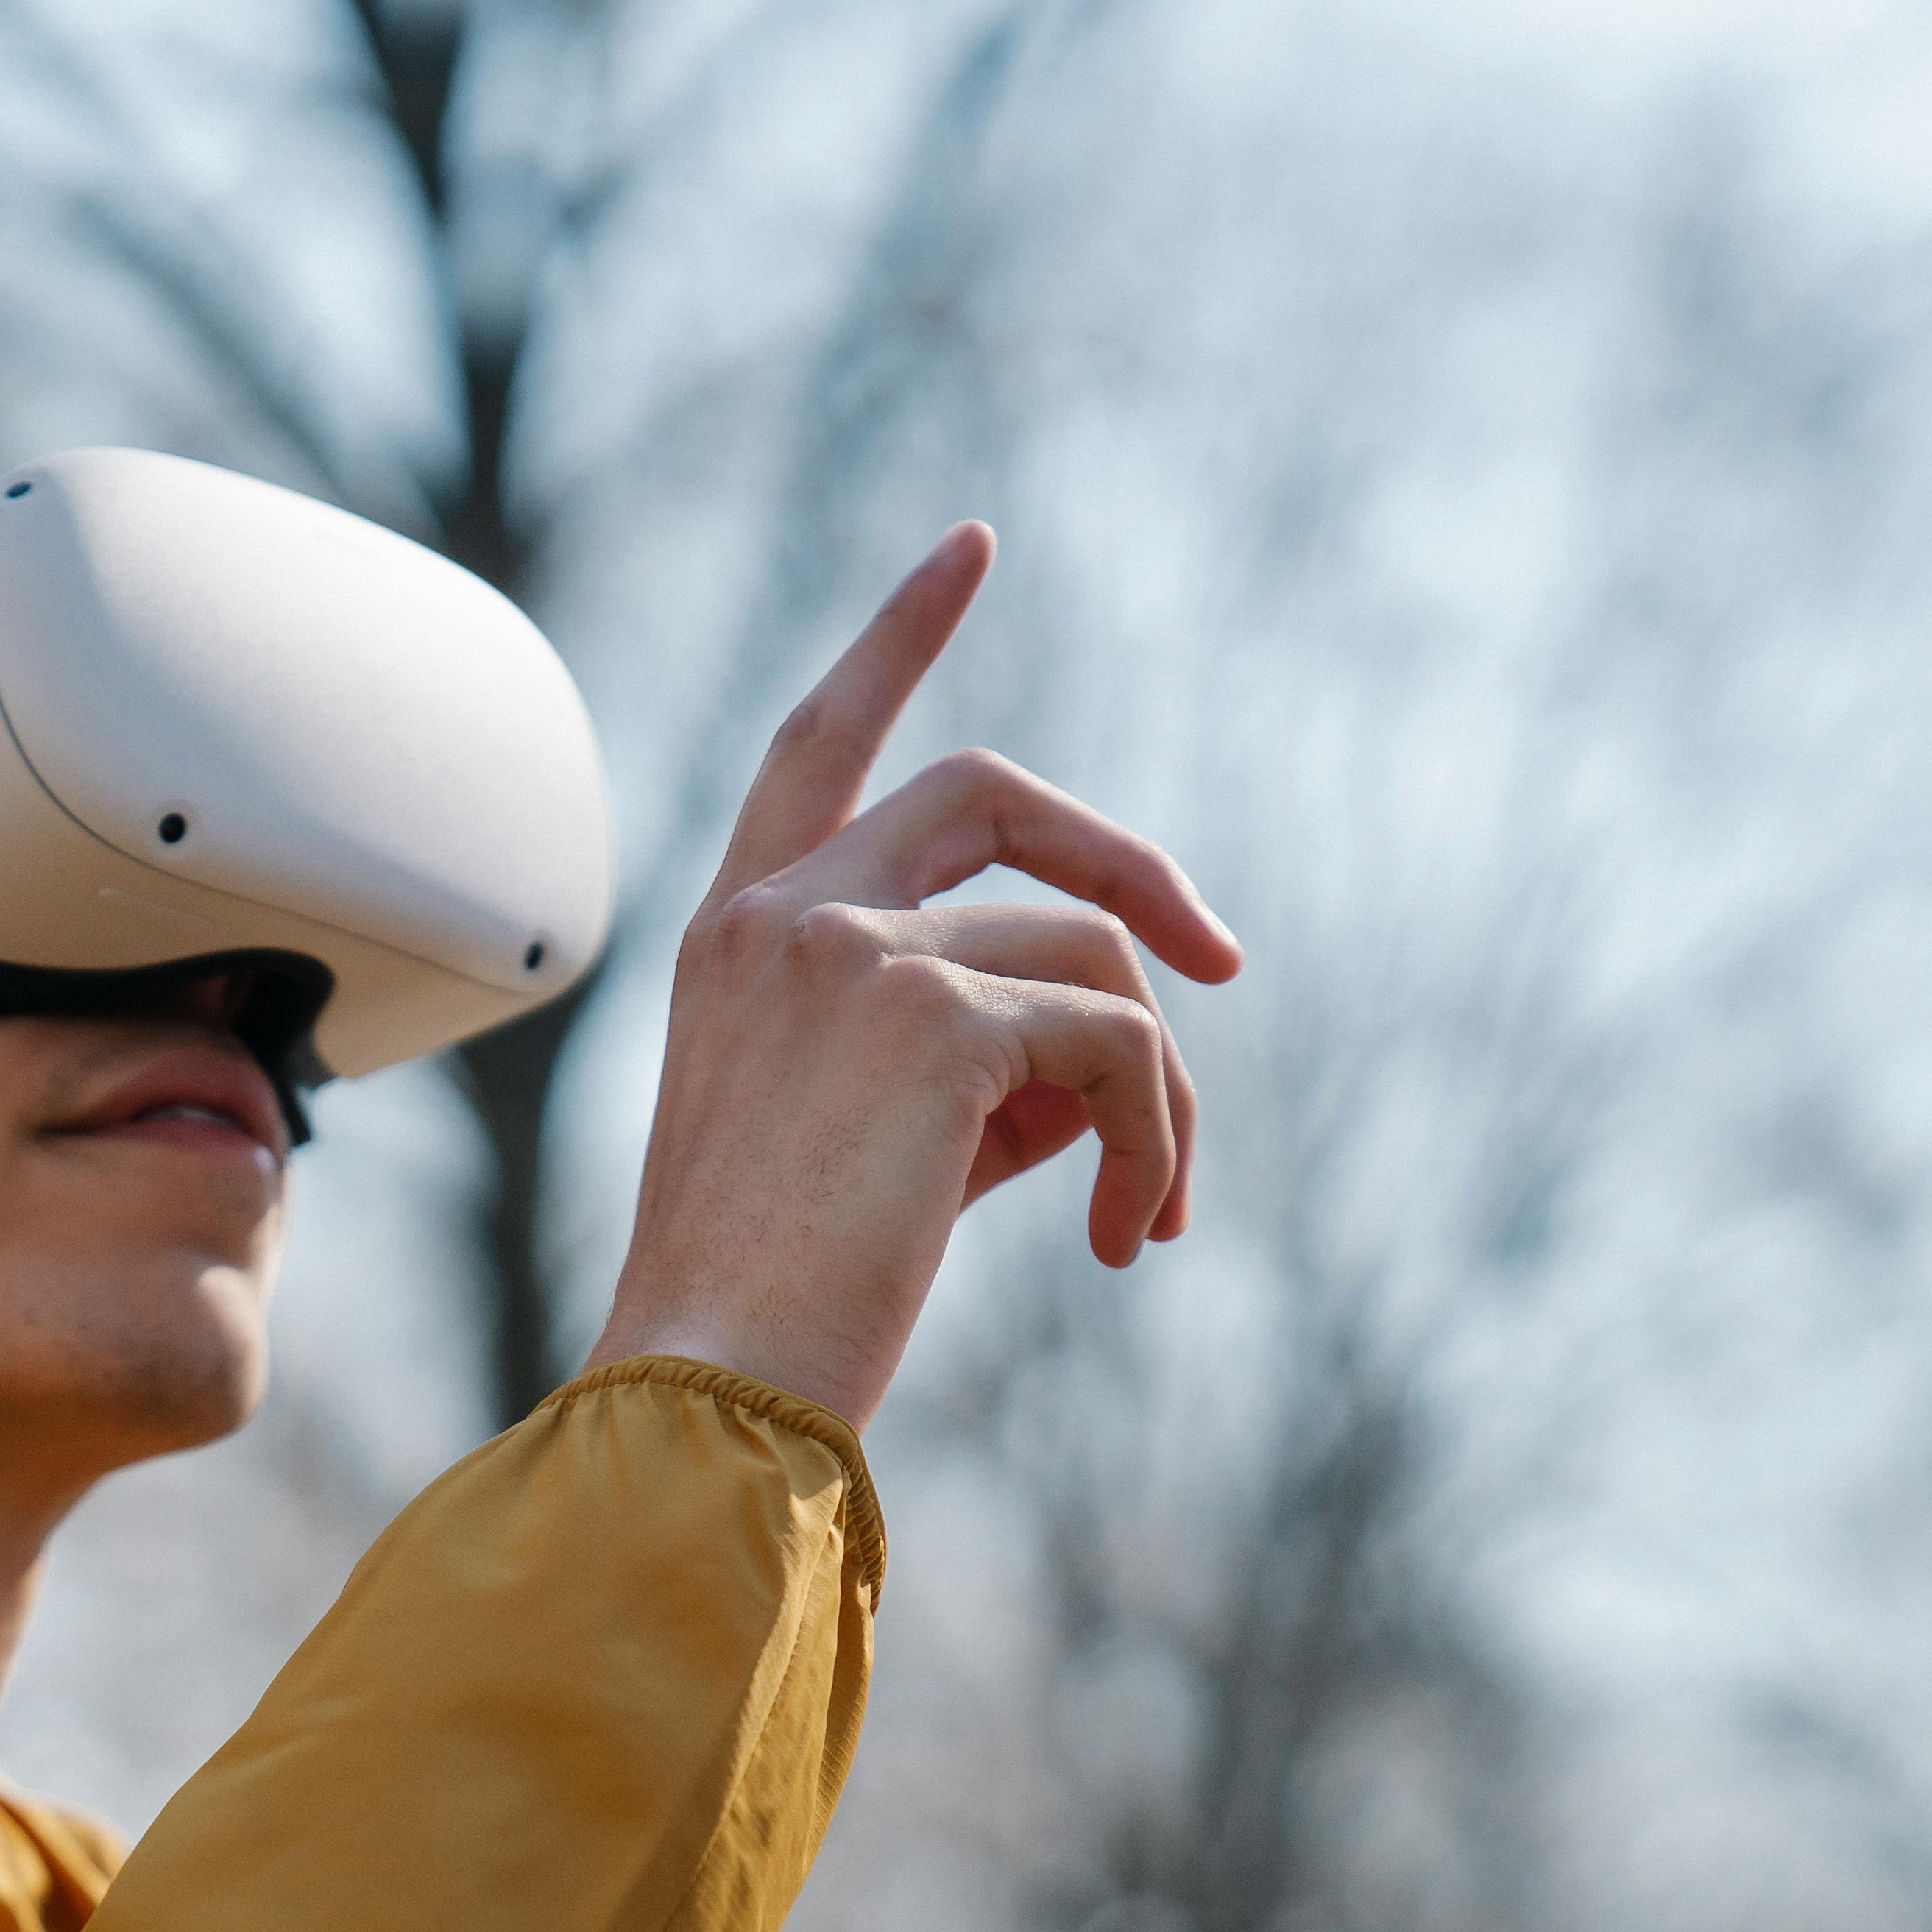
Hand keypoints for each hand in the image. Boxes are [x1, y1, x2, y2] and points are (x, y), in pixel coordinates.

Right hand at [582, 524, 1241, 1428]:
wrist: (710, 1388)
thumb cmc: (771, 1301)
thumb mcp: (861, 1137)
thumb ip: (967, 1054)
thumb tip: (1115, 1055)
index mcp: (734, 936)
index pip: (820, 737)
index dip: (899, 632)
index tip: (971, 543)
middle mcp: (781, 914)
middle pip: (998, 790)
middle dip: (1131, 860)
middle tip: (1220, 959)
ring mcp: (852, 949)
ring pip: (1091, 950)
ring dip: (1159, 1087)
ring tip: (1142, 1216)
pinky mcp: (935, 1018)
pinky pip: (1123, 1047)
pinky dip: (1157, 1145)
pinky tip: (1124, 1242)